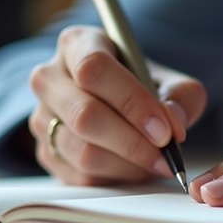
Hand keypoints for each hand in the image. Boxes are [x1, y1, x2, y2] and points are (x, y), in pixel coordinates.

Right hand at [28, 25, 206, 185]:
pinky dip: (115, 178)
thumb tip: (174, 121)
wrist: (111, 103)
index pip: (93, 68)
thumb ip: (181, 95)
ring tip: (156, 163)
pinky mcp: (44, 151)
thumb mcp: (166, 80)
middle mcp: (49, 78)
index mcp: (77, 44)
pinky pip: (80, 175)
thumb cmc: (138, 86)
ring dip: (127, 165)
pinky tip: (135, 168)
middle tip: (165, 156)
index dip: (131, 101)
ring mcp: (41, 117)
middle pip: (84, 114)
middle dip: (132, 142)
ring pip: (82, 151)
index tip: (164, 130)